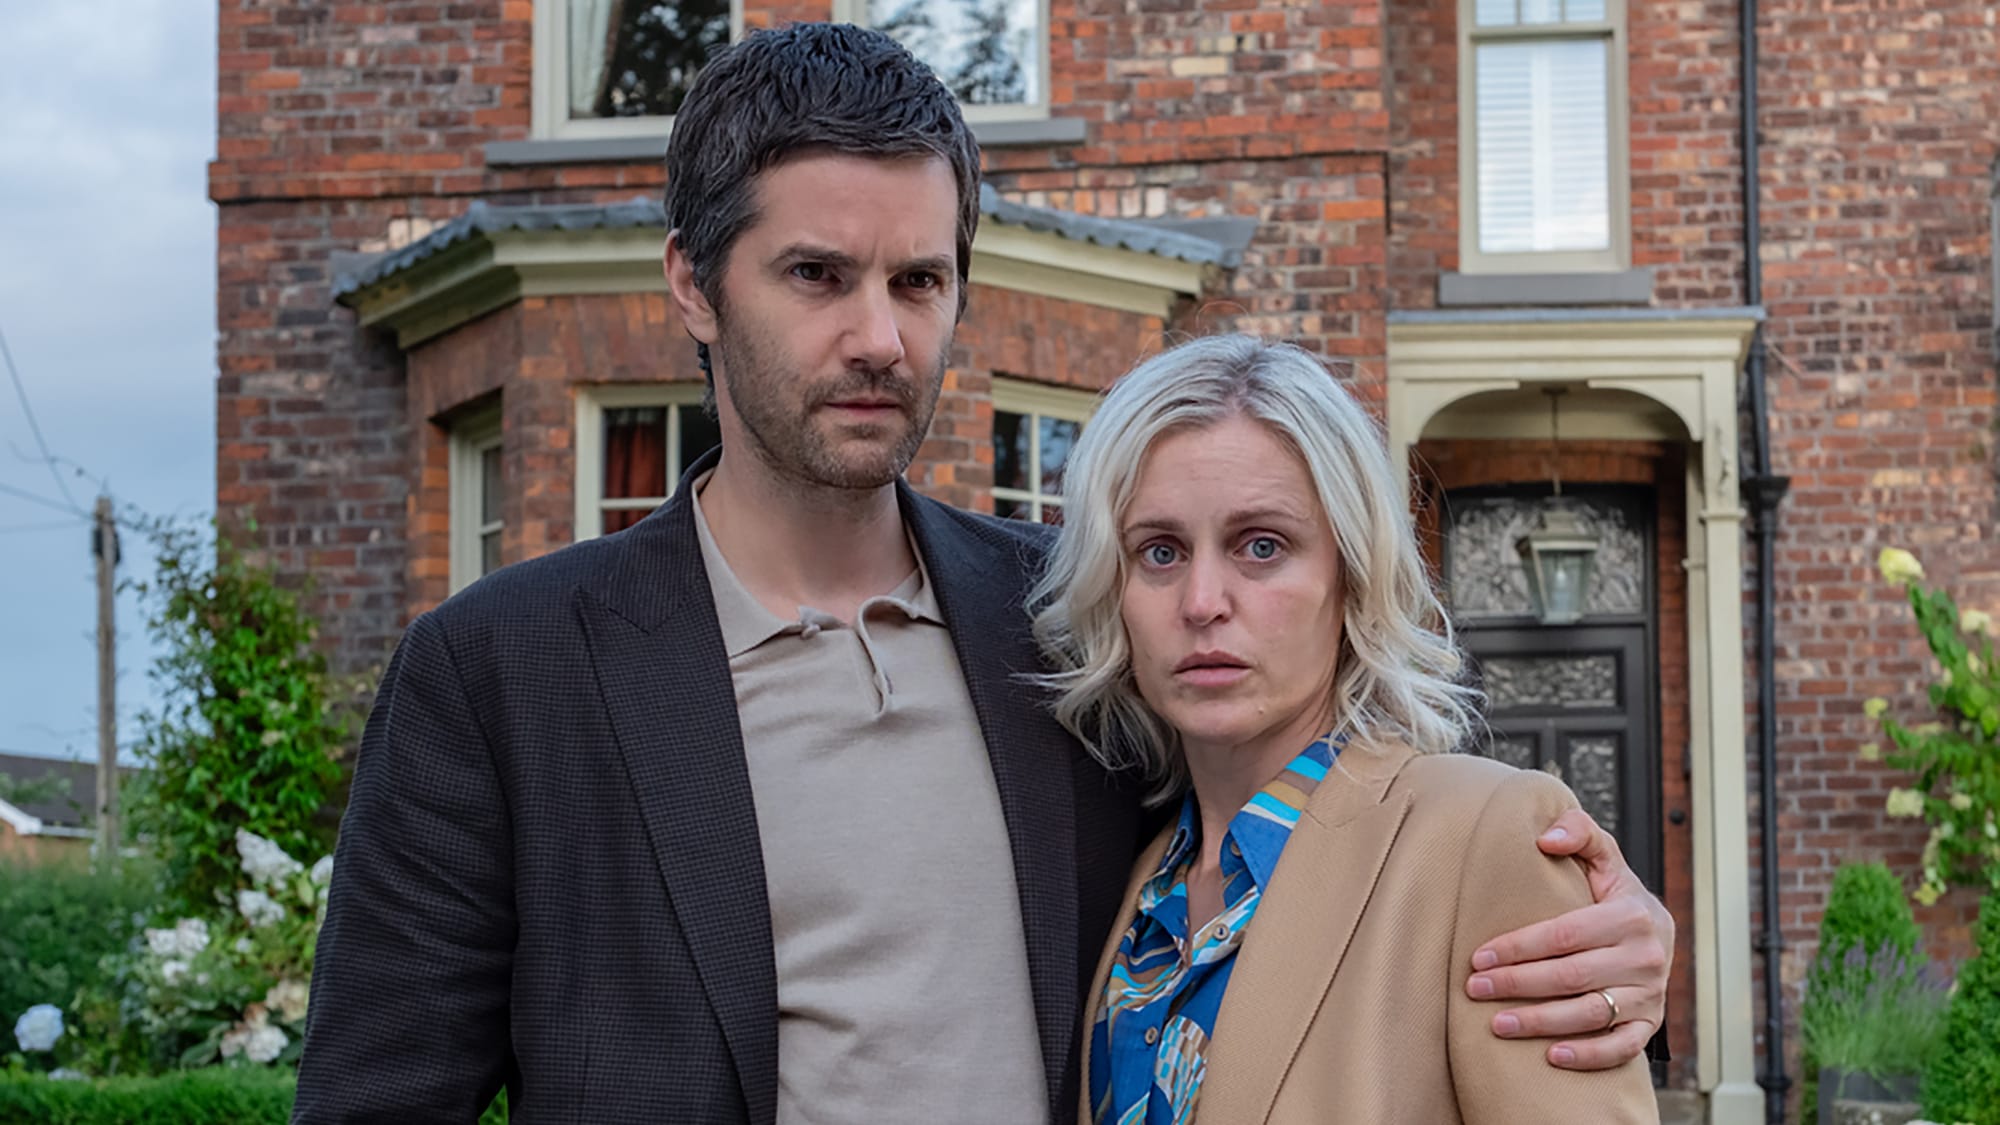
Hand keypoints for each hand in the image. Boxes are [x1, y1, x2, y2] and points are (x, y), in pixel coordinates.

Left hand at [1465, 807, 1672, 1069]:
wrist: (1656, 933)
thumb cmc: (1614, 896)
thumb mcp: (1604, 858)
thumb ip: (1579, 833)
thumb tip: (1545, 837)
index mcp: (1632, 915)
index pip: (1565, 934)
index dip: (1519, 947)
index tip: (1479, 955)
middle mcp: (1645, 956)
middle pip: (1571, 976)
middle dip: (1517, 984)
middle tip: (1475, 988)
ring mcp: (1650, 994)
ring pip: (1590, 1014)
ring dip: (1541, 1022)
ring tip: (1497, 1023)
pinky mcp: (1649, 1024)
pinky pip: (1621, 1048)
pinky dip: (1588, 1055)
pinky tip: (1552, 1056)